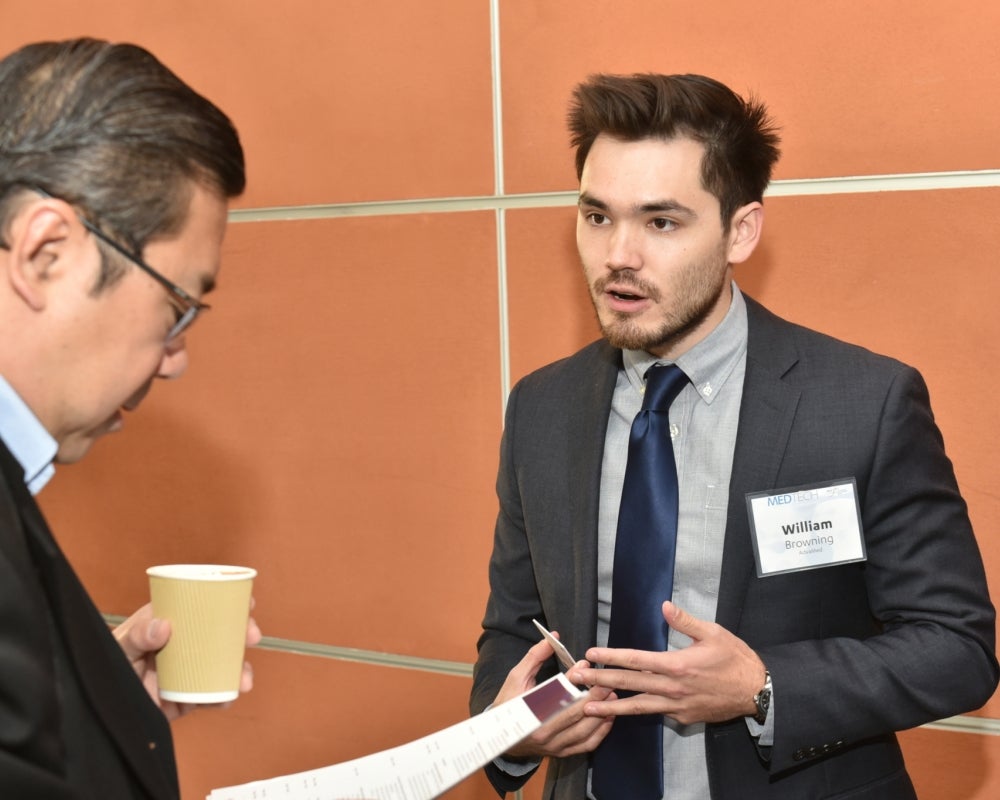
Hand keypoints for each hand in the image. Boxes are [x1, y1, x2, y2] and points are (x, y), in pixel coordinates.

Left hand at [113, 600, 261, 720]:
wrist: (96, 714)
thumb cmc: (102, 669)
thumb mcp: (117, 648)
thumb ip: (136, 636)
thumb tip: (164, 626)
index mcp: (166, 622)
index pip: (200, 605)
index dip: (226, 600)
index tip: (246, 601)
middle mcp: (181, 645)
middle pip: (219, 633)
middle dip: (242, 633)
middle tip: (252, 635)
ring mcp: (187, 672)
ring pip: (222, 665)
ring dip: (240, 669)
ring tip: (244, 680)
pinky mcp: (187, 698)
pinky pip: (212, 696)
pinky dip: (224, 698)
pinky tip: (229, 697)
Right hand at [496, 633, 616, 759]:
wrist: (498, 737)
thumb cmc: (508, 704)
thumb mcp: (516, 678)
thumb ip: (534, 658)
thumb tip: (553, 638)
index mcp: (531, 715)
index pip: (558, 695)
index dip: (574, 679)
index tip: (585, 665)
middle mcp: (544, 734)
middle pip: (576, 714)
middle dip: (595, 696)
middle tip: (607, 681)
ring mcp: (554, 746)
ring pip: (585, 732)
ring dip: (602, 714)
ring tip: (612, 696)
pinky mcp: (561, 753)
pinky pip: (586, 745)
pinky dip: (600, 732)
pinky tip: (608, 717)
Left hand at [573, 601, 764, 725]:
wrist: (757, 692)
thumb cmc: (735, 659)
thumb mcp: (713, 633)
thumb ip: (685, 621)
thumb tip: (664, 606)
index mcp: (676, 664)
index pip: (636, 660)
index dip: (612, 657)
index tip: (592, 654)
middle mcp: (672, 687)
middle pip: (629, 683)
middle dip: (600, 681)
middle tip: (576, 680)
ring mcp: (677, 706)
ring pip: (638, 707)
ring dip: (611, 706)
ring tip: (587, 707)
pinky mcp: (683, 718)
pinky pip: (656, 714)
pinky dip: (637, 713)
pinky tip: (621, 711)